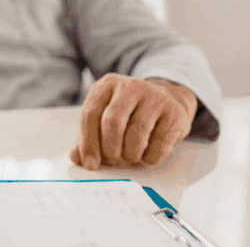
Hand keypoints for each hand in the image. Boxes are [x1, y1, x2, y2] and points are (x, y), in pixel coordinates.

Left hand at [70, 74, 197, 169]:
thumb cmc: (129, 112)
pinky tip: (147, 154)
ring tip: (130, 156)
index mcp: (107, 85)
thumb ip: (88, 136)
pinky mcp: (174, 111)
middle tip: (111, 160)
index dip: (88, 142)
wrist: (167, 99)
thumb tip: (76, 157)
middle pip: (113, 121)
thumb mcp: (105, 116)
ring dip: (130, 154)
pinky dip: (150, 156)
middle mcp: (130, 86)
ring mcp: (154, 97)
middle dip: (109, 148)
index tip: (90, 164)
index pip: (90, 114)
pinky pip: (160, 143)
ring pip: (137, 134)